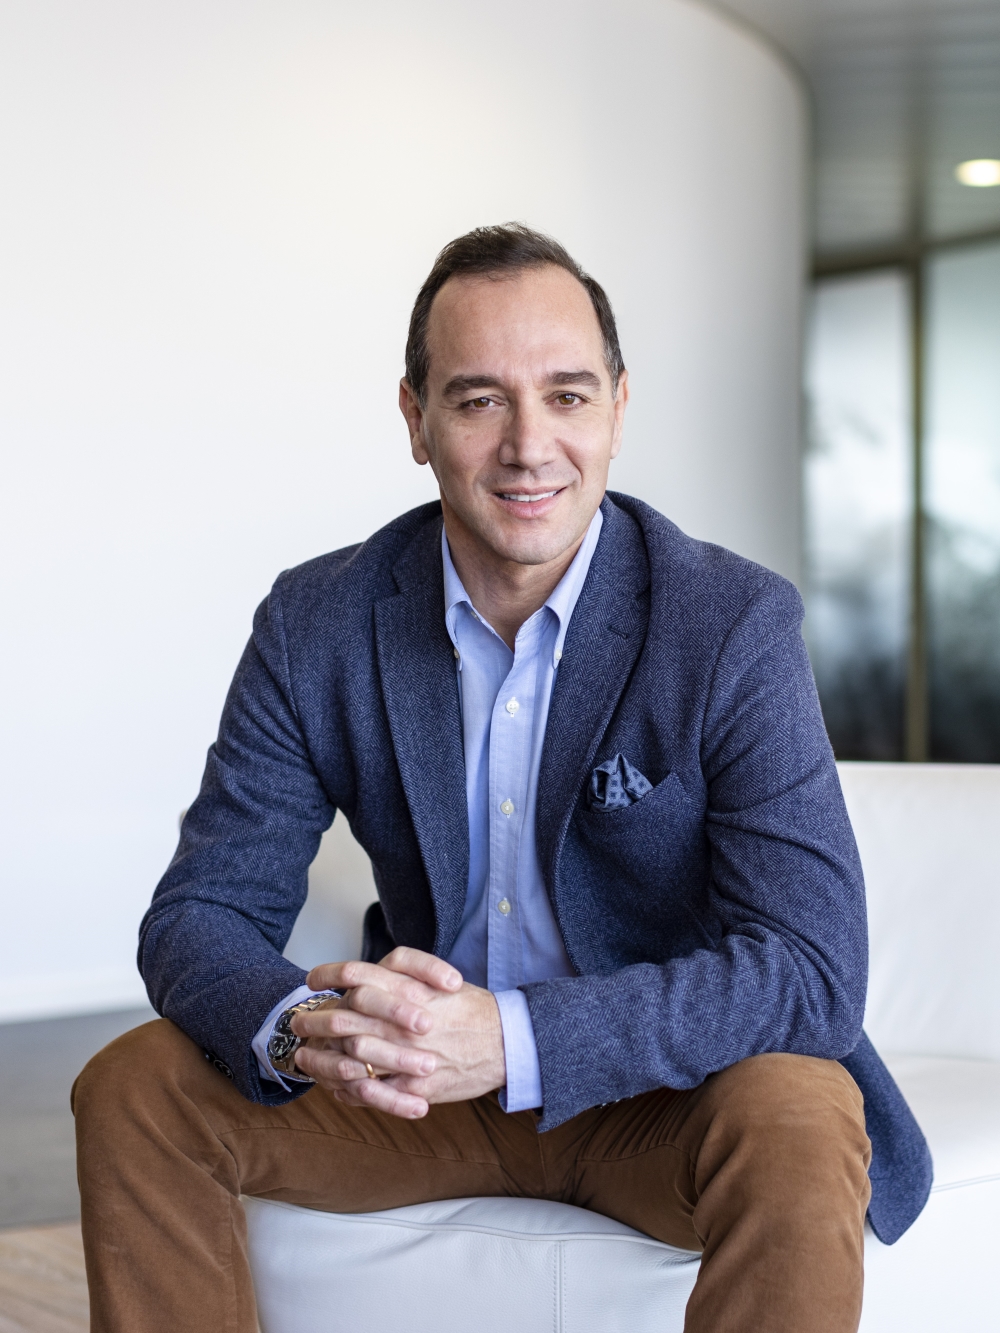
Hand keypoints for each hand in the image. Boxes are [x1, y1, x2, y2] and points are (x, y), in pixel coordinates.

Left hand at [291, 948, 505, 1118]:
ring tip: (305, 1057)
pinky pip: (375, 1091)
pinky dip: (351, 1088)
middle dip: (315, 1021)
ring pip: (354, 1056)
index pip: (357, 974)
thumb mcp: (439, 978)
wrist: (507, 1043)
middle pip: (345, 1016)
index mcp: (410, 988)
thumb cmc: (472, 1010)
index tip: (311, 978)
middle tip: (298, 1023)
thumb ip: (404, 971)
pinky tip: (336, 1086)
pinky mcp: (416, 1086)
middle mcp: (405, 1020)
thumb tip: (363, 974)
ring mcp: (409, 1055)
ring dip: (323, 1057)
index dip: (328, 975)